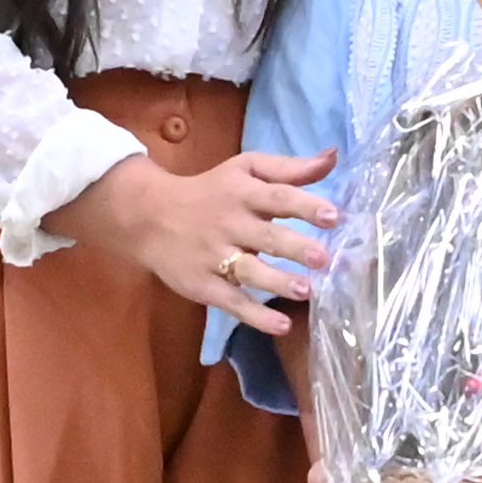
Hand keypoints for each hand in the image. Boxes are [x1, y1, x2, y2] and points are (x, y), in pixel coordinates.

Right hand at [54, 142, 336, 331]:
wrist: (147, 216)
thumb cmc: (210, 191)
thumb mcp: (245, 169)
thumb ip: (291, 168)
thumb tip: (334, 157)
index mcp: (243, 192)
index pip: (278, 197)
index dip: (306, 205)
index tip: (334, 216)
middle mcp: (230, 223)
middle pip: (266, 236)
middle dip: (296, 247)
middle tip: (324, 258)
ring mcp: (214, 256)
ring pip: (249, 271)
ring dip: (278, 282)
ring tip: (306, 291)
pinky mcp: (203, 285)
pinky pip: (232, 302)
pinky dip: (256, 316)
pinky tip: (281, 326)